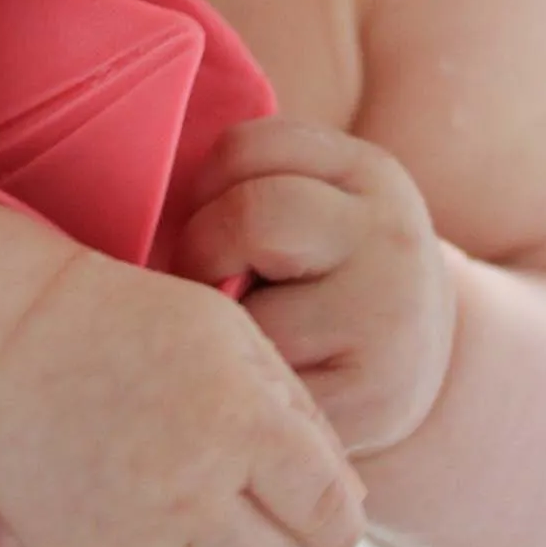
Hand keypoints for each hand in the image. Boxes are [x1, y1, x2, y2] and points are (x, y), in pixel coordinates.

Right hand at [0, 252, 365, 546]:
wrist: (9, 338)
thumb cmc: (126, 320)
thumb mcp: (228, 333)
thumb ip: (298, 413)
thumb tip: (346, 502)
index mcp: (245, 422)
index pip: (332, 515)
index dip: (336, 516)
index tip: (320, 504)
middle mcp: (199, 488)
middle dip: (284, 534)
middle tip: (251, 490)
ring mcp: (141, 532)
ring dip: (222, 546)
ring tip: (188, 483)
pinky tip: (143, 500)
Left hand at [175, 119, 456, 456]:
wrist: (423, 372)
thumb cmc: (327, 276)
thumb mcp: (315, 205)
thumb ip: (250, 184)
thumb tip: (123, 181)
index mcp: (368, 171)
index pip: (242, 149)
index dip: (202, 188)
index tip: (210, 220)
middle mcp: (390, 235)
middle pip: (252, 218)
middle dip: (206, 250)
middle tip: (211, 282)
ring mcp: (387, 317)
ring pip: (252, 310)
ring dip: (223, 325)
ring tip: (240, 329)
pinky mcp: (372, 397)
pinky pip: (263, 384)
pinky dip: (241, 383)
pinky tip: (256, 377)